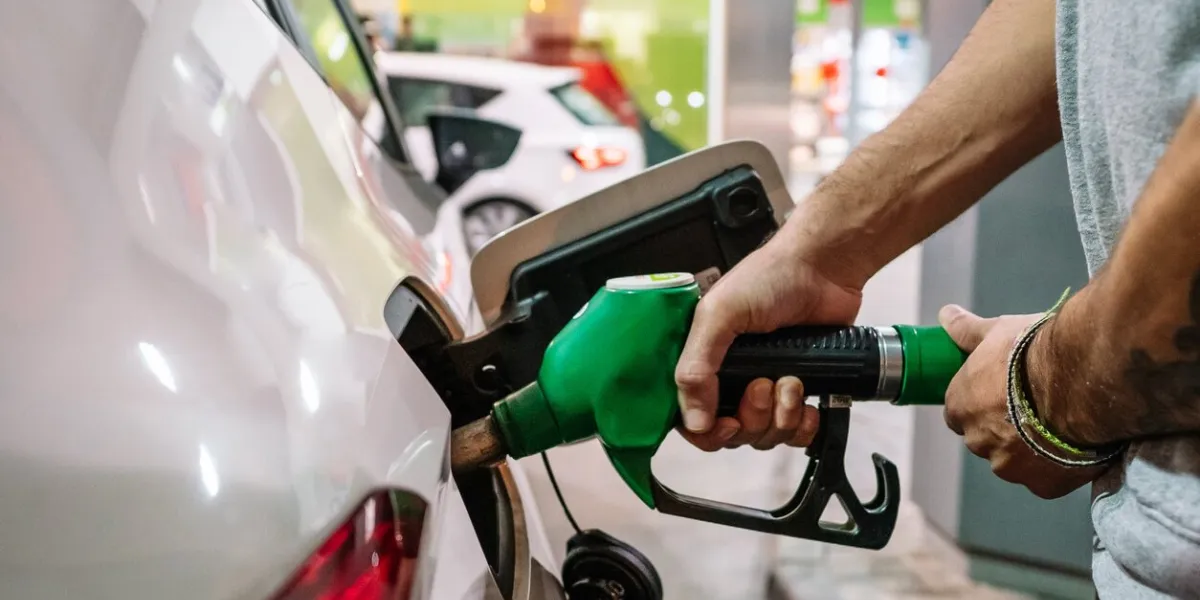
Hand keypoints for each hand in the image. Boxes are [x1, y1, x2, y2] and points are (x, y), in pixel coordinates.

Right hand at [674, 233, 863, 450]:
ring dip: (782, 416)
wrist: (825, 268)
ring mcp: (767, 388)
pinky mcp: (800, 392)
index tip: (729, 423)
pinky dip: (805, 426)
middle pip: (734, 434)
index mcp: (703, 361)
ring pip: (766, 435)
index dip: (708, 432)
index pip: (692, 419)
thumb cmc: (768, 279)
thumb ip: (697, 367)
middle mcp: (731, 380)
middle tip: (765, 383)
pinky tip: (810, 404)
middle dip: (753, 417)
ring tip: (792, 380)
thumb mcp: (719, 315)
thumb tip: (694, 423)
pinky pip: (798, 434)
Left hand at [939, 305, 1104, 498]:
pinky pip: (1046, 479)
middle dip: (1006, 426)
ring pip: (1016, 461)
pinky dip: (1057, 467)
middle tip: (1035, 405)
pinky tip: (1073, 444)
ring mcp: (1010, 467)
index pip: (960, 412)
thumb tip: (946, 315)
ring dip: (1031, 448)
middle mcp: (978, 441)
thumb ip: (967, 330)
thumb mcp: (997, 331)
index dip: (981, 403)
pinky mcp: (1043, 485)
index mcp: (960, 407)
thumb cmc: (1034, 351)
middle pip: (986, 438)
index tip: (1002, 393)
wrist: (1082, 378)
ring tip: (1059, 423)